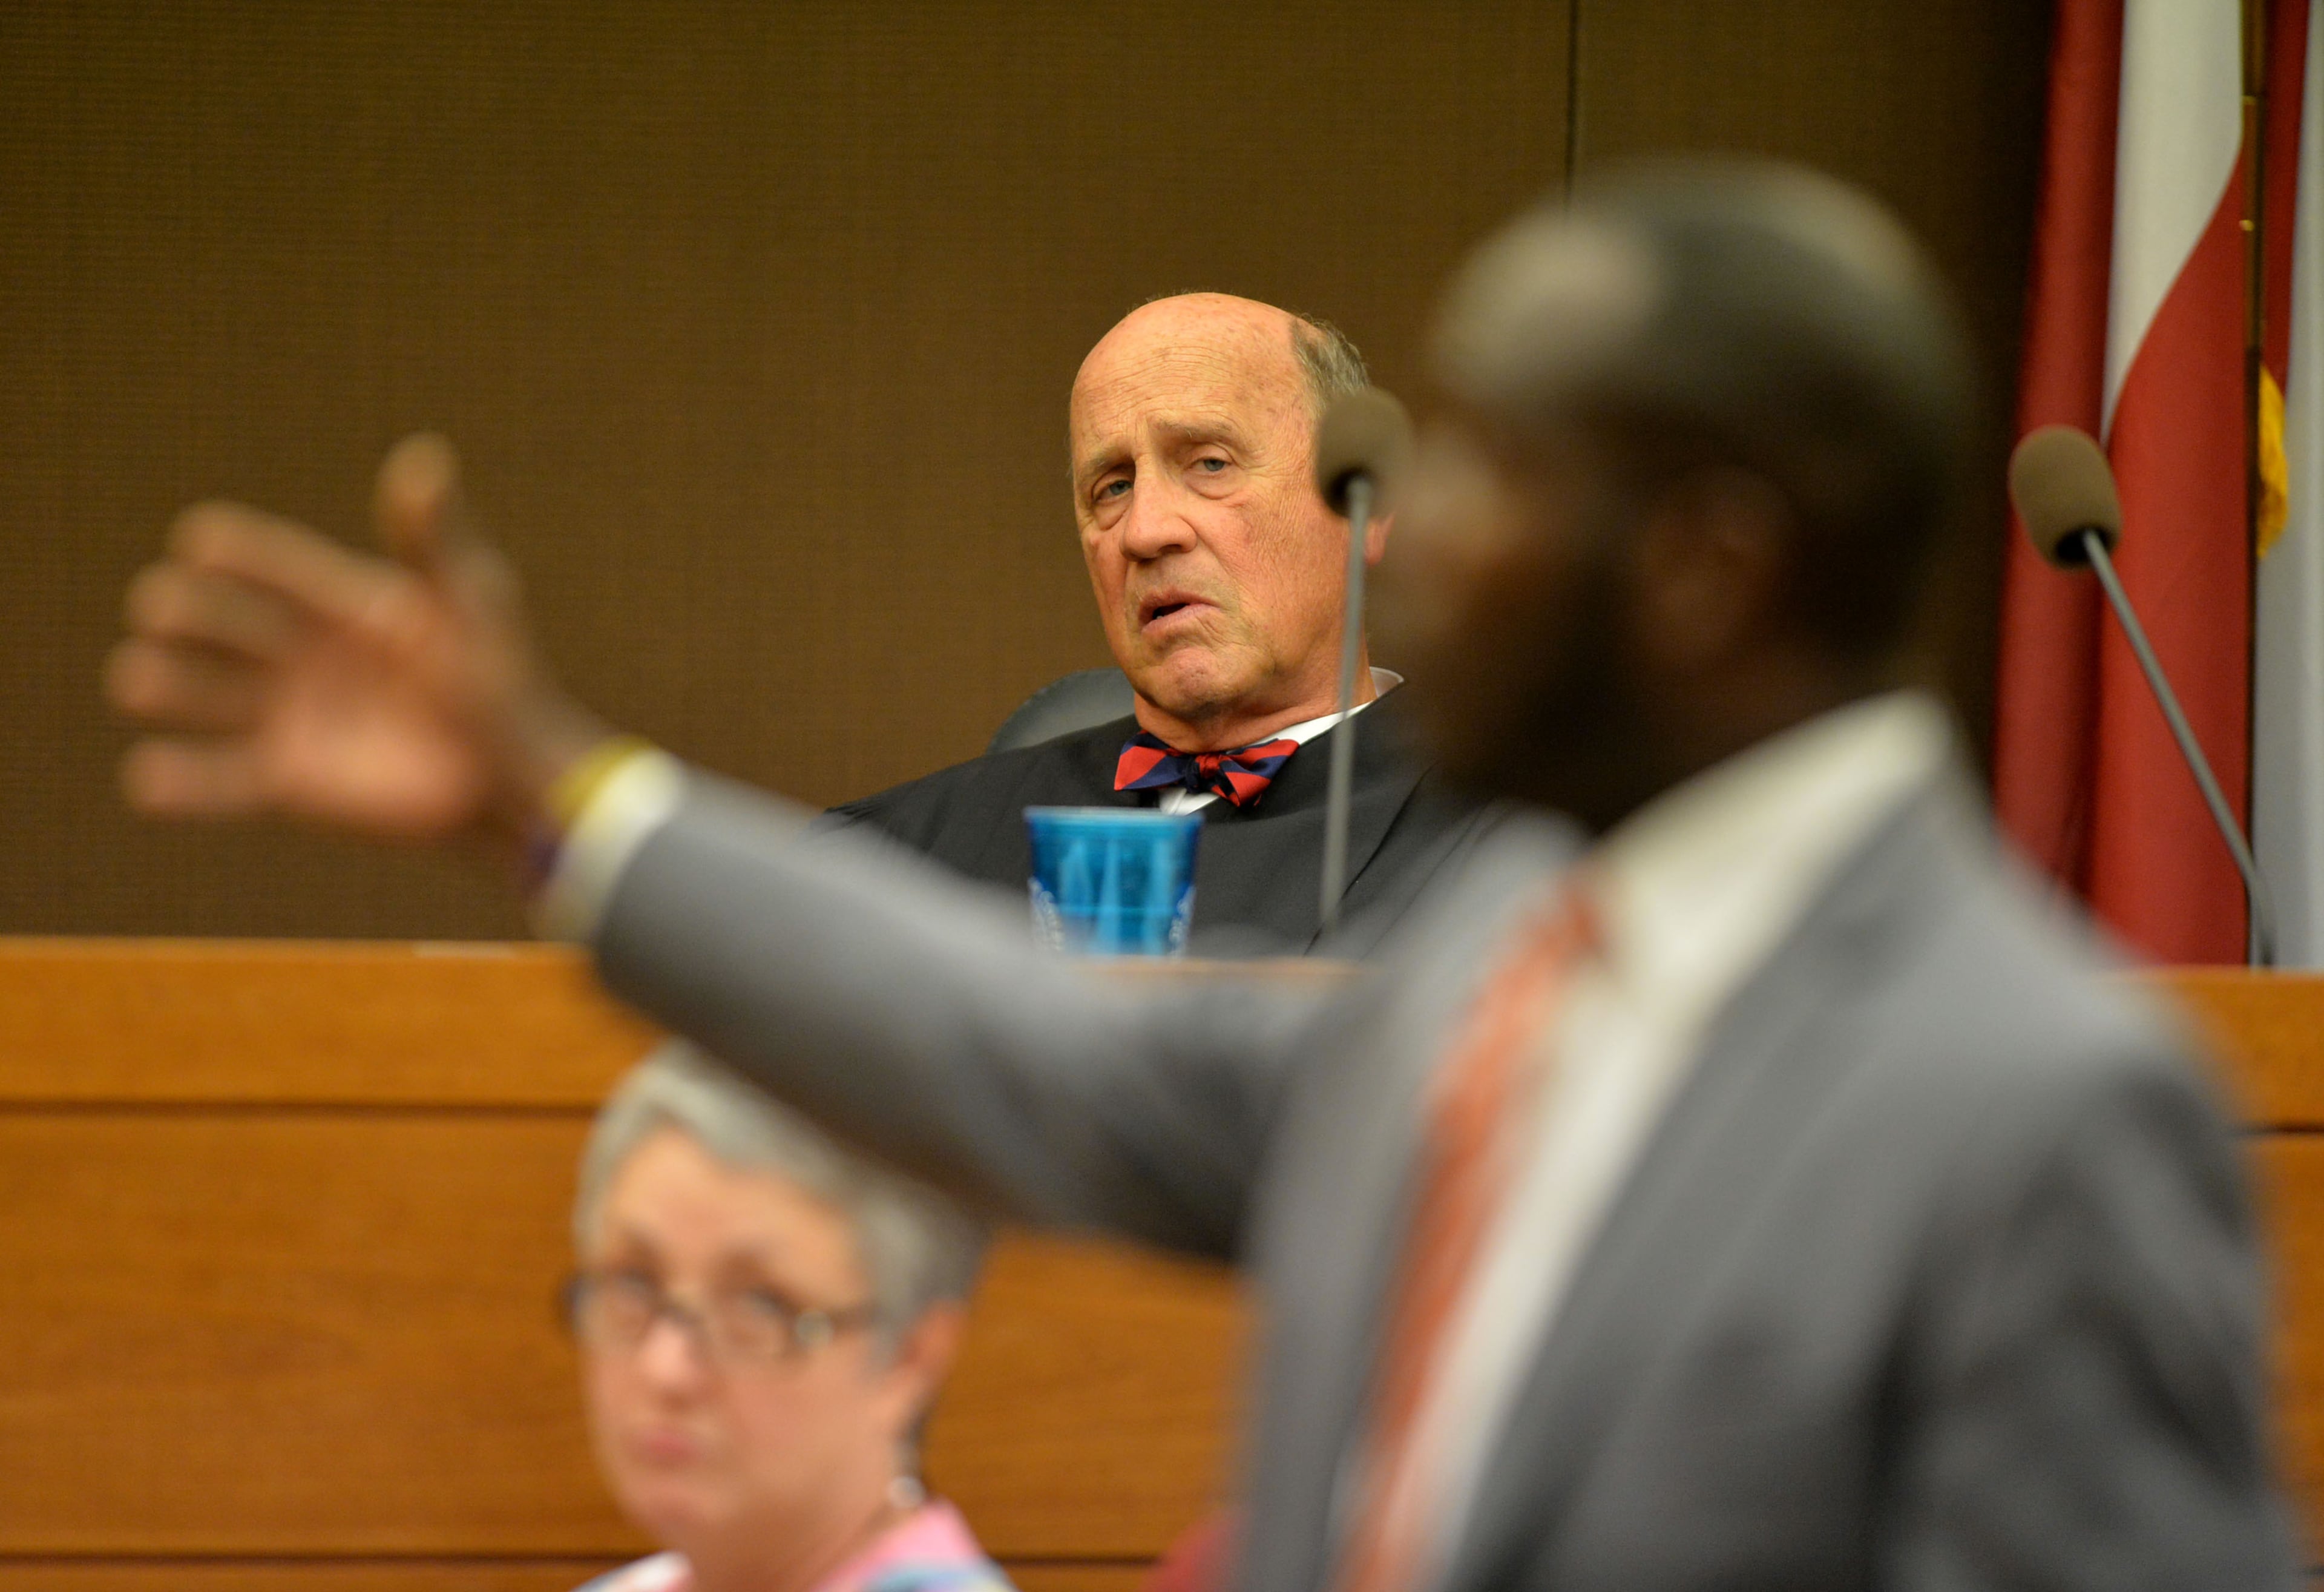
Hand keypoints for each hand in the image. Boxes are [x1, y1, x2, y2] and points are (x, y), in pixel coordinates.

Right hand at [107, 434, 611, 842]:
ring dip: (159, 684)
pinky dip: (179, 784)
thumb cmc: (504, 681)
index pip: (268, 565)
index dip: (232, 551)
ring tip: (137, 680)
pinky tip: (147, 781)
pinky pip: (219, 781)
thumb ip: (435, 539)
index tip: (198, 540)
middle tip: (162, 609)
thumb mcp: (471, 601)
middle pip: (217, 622)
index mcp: (339, 603)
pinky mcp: (289, 782)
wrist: (516, 777)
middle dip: (183, 611)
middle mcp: (300, 655)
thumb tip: (423, 457)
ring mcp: (289, 718)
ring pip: (198, 694)